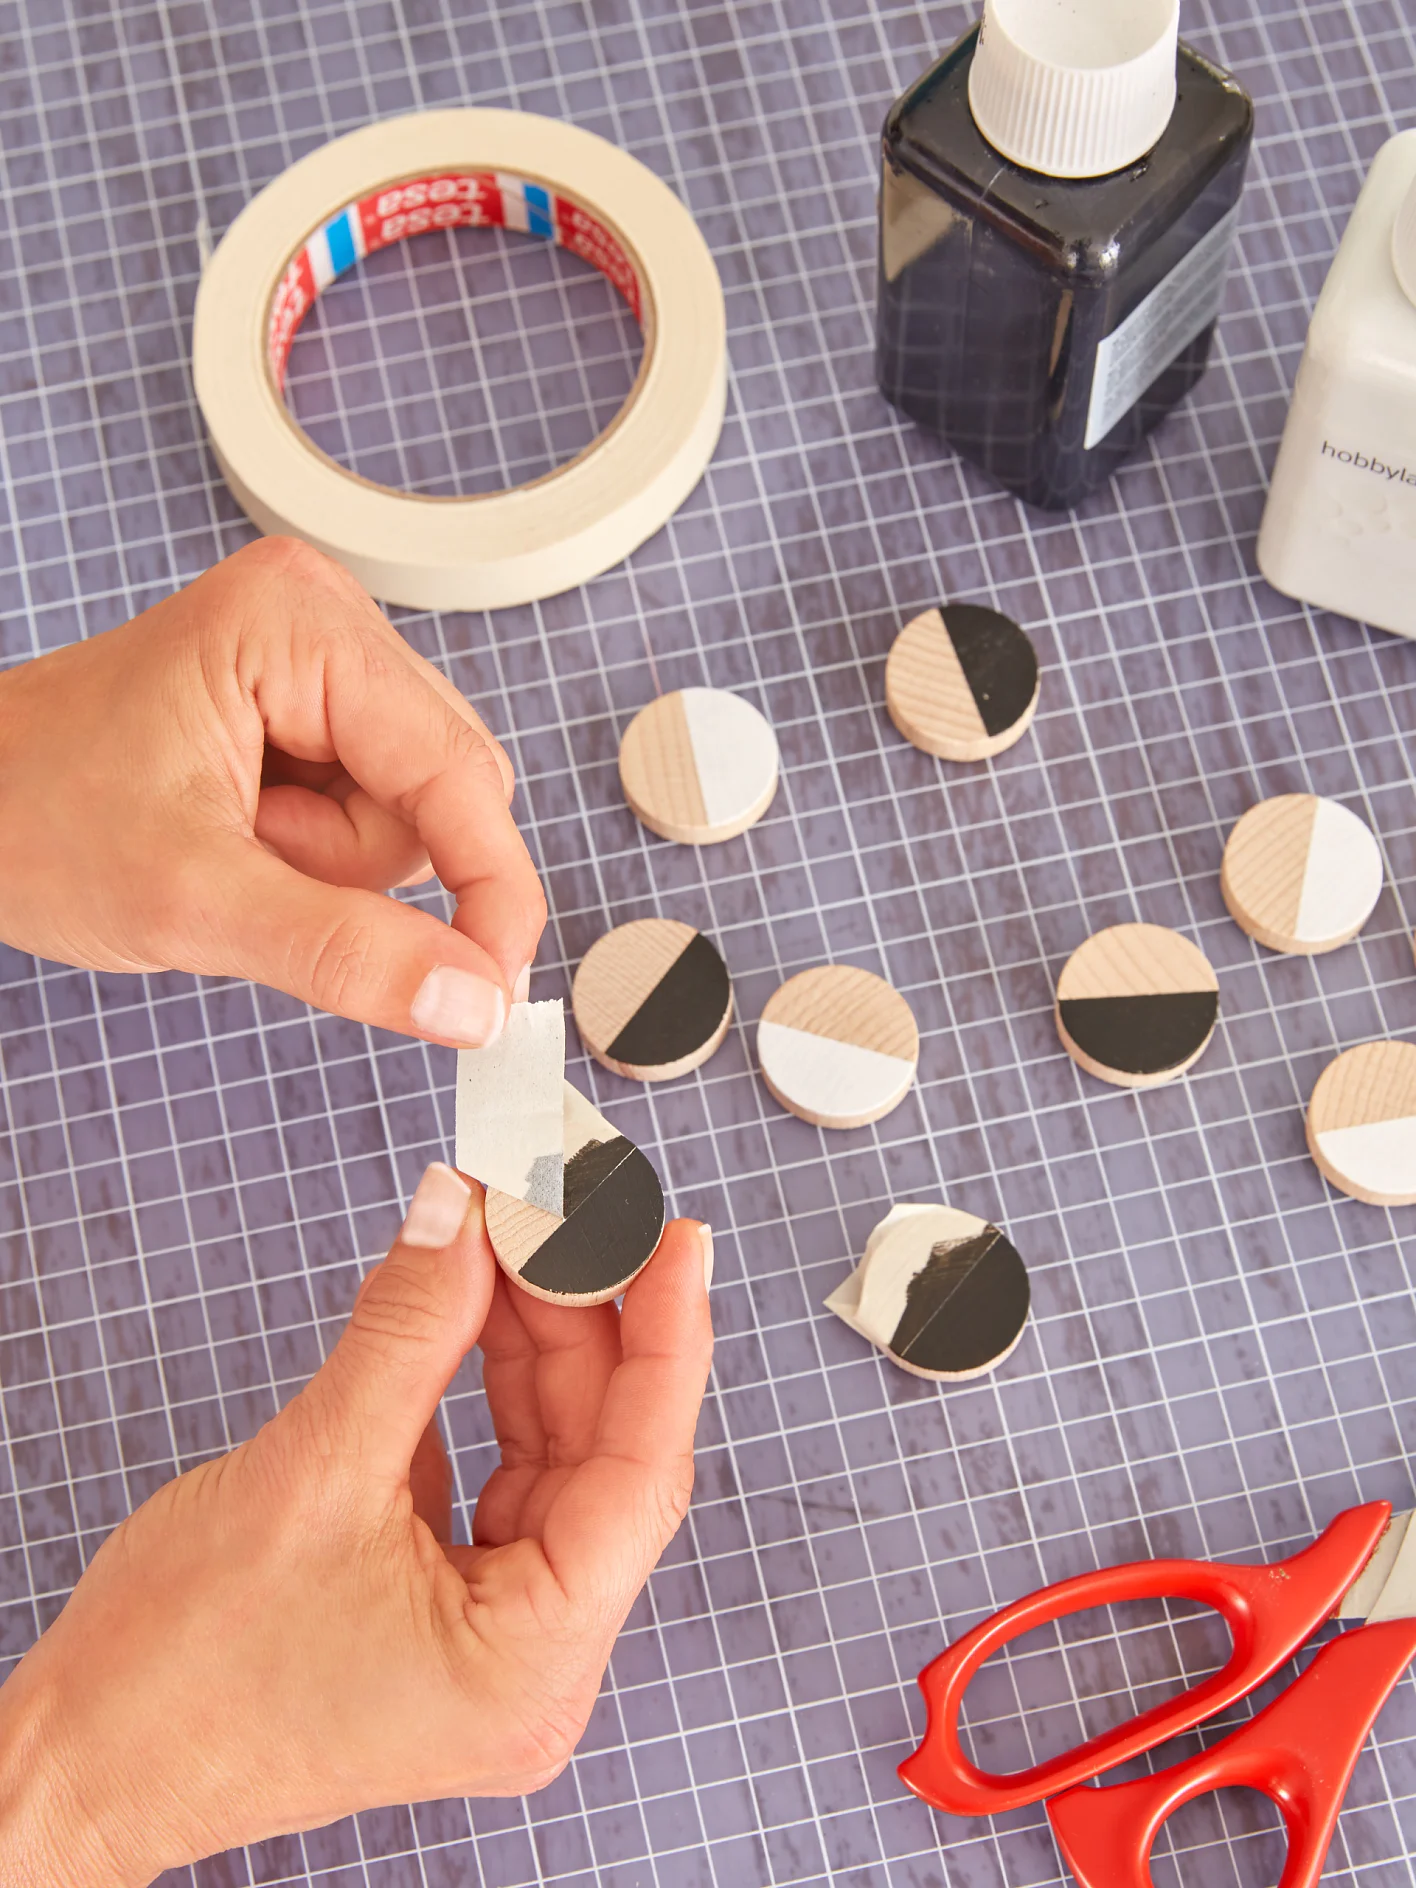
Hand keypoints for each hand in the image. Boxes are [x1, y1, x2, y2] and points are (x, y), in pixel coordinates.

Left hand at [0, 537, 546, 1045]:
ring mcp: (321, 663)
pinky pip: (377, 814)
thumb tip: (470, 1002)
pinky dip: (321, 859)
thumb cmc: (33, 814)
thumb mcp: (192, 900)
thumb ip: (345, 952)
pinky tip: (246, 841)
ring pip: (415, 816)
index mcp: (298, 622)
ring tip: (233, 852)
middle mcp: (324, 621)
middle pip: (446, 792)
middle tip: (258, 876)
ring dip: (336, 872)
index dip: (489, 891)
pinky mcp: (313, 708)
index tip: (490, 993)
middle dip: (363, 871)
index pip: (458, 770)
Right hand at [0, 1167, 713, 1884]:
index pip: (639, 1472)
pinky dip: (489, 1387)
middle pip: (600, 1452)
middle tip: (561, 1204)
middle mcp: (536, 1664)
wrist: (86, 1761)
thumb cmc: (179, 1675)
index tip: (677, 1237)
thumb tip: (462, 1212)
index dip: (666, 1338)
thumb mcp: (311, 1472)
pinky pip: (503, 1475)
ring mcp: (498, 1639)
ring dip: (532, 1339)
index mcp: (530, 1665)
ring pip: (554, 1454)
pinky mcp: (455, 1609)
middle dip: (580, 1316)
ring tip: (510, 1235)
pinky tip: (476, 1306)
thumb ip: (407, 1330)